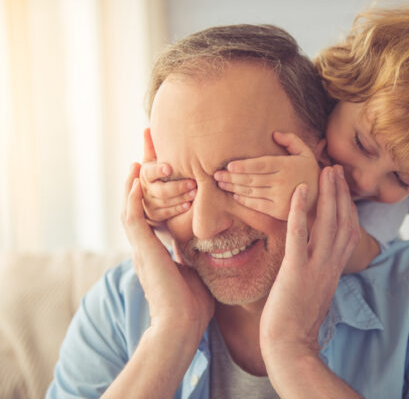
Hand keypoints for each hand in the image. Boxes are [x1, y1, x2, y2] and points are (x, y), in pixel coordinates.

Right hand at [122, 162, 213, 330]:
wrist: (182, 326)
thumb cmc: (192, 305)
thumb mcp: (194, 271)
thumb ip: (192, 257)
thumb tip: (204, 248)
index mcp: (156, 252)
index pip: (152, 215)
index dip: (152, 195)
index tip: (160, 175)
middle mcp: (144, 247)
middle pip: (137, 207)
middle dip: (140, 182)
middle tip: (142, 157)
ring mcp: (141, 249)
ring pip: (130, 209)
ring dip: (133, 184)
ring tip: (136, 161)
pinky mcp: (143, 251)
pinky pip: (133, 219)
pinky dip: (132, 199)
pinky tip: (135, 181)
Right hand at [140, 128, 196, 226]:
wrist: (152, 195)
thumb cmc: (157, 173)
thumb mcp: (153, 160)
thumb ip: (151, 146)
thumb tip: (147, 128)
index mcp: (144, 174)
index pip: (150, 172)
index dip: (159, 170)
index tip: (169, 168)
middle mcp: (145, 189)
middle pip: (160, 190)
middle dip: (177, 187)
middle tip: (193, 182)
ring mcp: (149, 203)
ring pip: (165, 202)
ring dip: (181, 197)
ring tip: (195, 192)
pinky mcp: (156, 215)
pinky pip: (167, 213)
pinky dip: (178, 208)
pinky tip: (189, 205)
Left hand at [213, 132, 319, 219]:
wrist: (321, 199)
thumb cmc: (310, 172)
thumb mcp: (305, 153)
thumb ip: (291, 141)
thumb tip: (274, 134)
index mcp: (287, 166)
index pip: (261, 165)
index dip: (244, 165)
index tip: (229, 165)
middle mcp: (282, 182)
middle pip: (252, 179)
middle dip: (232, 177)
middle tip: (216, 174)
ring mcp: (280, 197)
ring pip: (252, 192)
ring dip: (234, 188)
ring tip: (221, 184)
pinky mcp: (278, 211)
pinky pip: (257, 205)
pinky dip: (245, 200)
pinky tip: (235, 195)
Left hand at [259, 165, 359, 372]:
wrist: (289, 346)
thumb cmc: (297, 320)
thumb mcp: (315, 290)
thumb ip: (319, 270)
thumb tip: (314, 255)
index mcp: (334, 270)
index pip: (348, 232)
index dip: (347, 207)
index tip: (342, 188)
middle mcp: (330, 266)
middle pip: (343, 222)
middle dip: (341, 194)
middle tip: (336, 169)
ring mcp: (315, 268)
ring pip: (327, 224)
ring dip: (327, 195)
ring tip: (326, 171)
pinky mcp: (296, 272)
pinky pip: (299, 236)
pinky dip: (299, 211)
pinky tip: (299, 191)